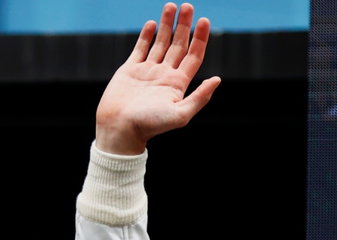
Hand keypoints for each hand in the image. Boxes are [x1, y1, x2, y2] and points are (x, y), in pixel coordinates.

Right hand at [94, 2, 221, 155]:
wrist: (119, 130)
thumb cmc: (149, 125)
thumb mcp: (180, 114)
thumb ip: (199, 98)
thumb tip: (217, 79)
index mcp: (177, 84)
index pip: (193, 56)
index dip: (200, 38)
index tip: (204, 20)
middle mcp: (164, 76)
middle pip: (178, 45)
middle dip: (183, 26)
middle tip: (188, 6)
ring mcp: (147, 72)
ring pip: (160, 43)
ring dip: (166, 25)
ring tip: (171, 7)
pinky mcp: (130, 71)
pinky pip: (140, 49)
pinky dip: (146, 36)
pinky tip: (152, 24)